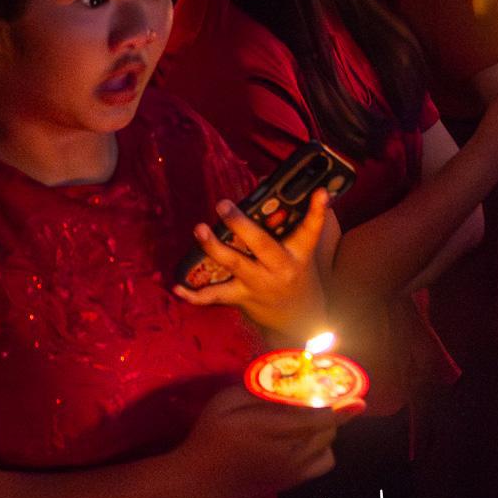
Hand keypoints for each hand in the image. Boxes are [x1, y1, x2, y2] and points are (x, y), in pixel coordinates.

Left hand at [173, 186, 330, 336]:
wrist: (300, 319)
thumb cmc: (296, 273)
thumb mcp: (299, 249)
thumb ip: (287, 217)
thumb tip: (264, 178)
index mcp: (298, 253)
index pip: (310, 230)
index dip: (317, 211)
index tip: (320, 192)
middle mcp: (280, 268)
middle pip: (262, 245)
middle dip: (241, 224)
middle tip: (223, 205)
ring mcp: (259, 284)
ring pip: (235, 264)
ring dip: (214, 248)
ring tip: (199, 229)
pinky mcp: (242, 297)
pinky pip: (216, 296)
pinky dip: (195, 295)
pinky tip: (177, 287)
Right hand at [175, 385, 345, 497]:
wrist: (202, 480)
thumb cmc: (210, 437)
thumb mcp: (223, 404)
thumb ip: (252, 389)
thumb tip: (280, 377)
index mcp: (270, 429)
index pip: (316, 417)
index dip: (340, 407)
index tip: (358, 400)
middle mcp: (290, 452)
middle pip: (328, 429)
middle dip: (330, 410)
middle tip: (320, 395)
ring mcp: (295, 470)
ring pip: (328, 445)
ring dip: (326, 428)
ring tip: (309, 417)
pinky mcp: (295, 481)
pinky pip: (325, 462)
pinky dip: (324, 447)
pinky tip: (306, 439)